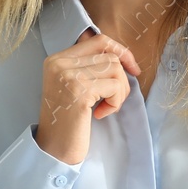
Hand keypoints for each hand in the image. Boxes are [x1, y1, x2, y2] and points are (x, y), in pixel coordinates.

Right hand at [35, 27, 140, 164]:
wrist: (54, 148)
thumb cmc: (69, 119)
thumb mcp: (74, 85)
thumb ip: (90, 67)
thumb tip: (123, 56)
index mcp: (57, 59)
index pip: (99, 41)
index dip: (122, 52)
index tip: (133, 69)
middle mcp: (60, 63)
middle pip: (111, 57)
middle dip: (121, 80)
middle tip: (113, 100)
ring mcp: (68, 76)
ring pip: (116, 70)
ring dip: (119, 92)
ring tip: (105, 107)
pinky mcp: (79, 91)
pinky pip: (115, 87)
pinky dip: (115, 103)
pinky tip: (99, 114)